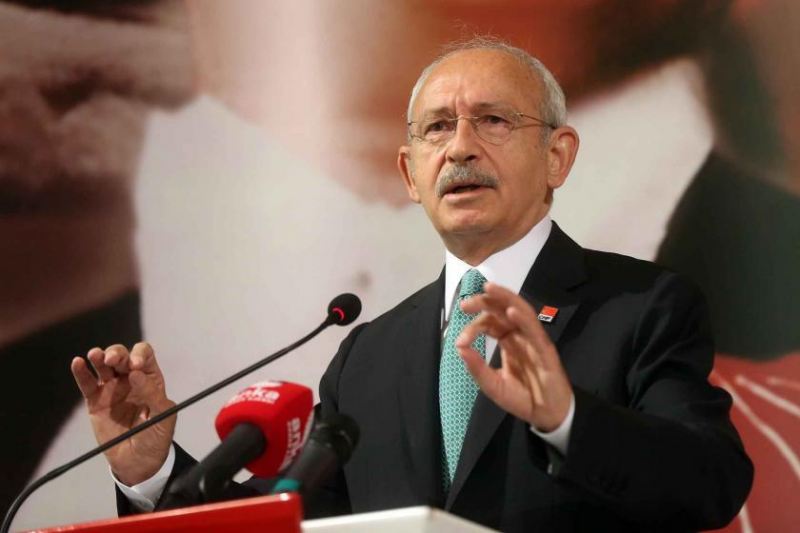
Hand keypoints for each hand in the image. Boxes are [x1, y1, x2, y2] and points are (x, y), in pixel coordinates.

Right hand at [70, 342, 174, 485]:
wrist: (138, 462)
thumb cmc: (156, 437)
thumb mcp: (163, 416)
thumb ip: (152, 394)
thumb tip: (136, 373)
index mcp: (150, 379)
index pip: (144, 356)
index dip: (139, 355)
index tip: (135, 365)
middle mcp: (130, 379)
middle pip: (122, 356)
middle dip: (117, 354)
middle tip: (113, 361)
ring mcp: (112, 389)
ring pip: (103, 366)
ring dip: (99, 357)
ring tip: (95, 356)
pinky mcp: (96, 401)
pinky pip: (87, 383)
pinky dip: (81, 372)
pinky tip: (78, 363)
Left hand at [456, 282, 572, 431]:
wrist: (547, 416)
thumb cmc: (522, 398)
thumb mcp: (493, 385)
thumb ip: (477, 368)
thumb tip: (459, 347)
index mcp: (508, 341)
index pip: (491, 322)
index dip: (475, 324)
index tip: (461, 339)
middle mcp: (521, 336)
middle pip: (504, 310)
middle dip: (486, 301)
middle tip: (466, 304)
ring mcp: (534, 340)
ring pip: (521, 311)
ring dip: (506, 298)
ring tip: (490, 289)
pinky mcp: (546, 350)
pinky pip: (535, 330)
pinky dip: (523, 319)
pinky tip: (511, 311)